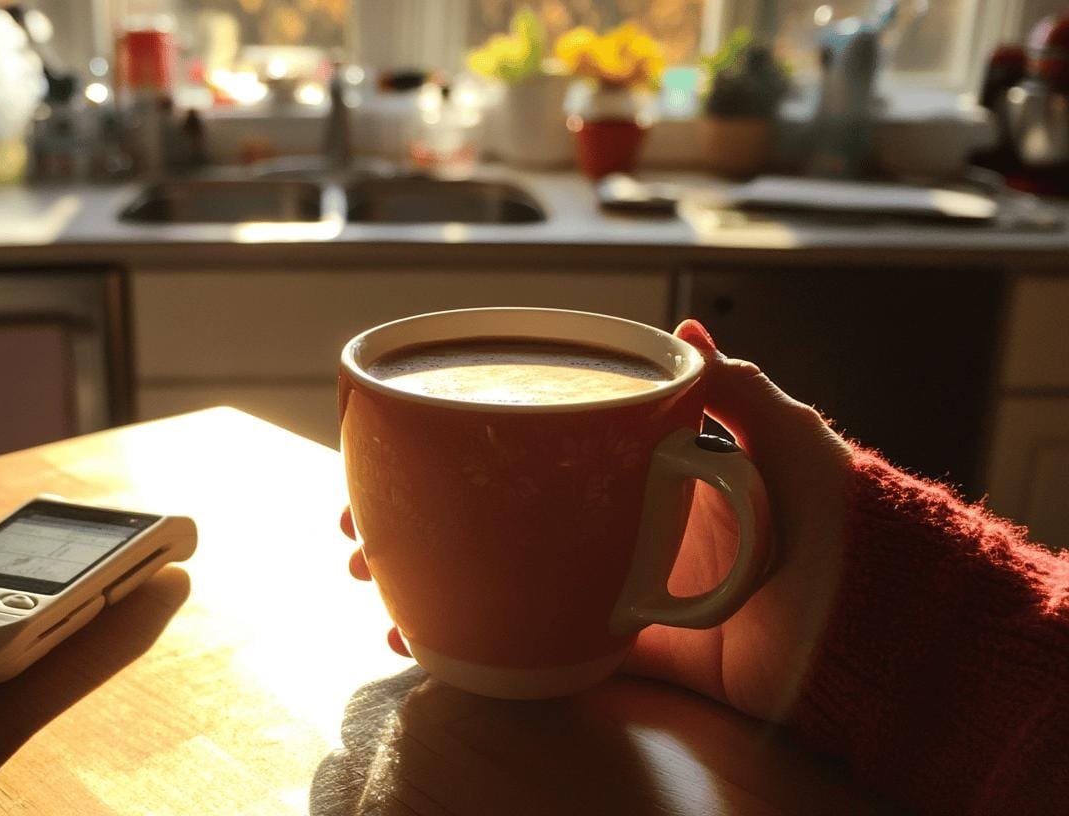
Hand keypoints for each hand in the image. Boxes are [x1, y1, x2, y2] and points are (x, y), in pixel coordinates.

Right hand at [339, 320, 852, 721]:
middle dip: (408, 519)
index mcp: (625, 471)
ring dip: (418, 579)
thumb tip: (689, 331)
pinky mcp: (608, 648)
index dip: (451, 449)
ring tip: (372, 578)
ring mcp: (594, 586)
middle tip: (356, 526)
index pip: (520, 451)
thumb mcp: (786, 438)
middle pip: (482, 515)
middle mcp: (596, 525)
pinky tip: (416, 640)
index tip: (393, 450)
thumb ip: (741, 389)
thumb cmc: (833, 518)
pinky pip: (525, 647)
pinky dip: (466, 646)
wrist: (871, 625)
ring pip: (485, 578)